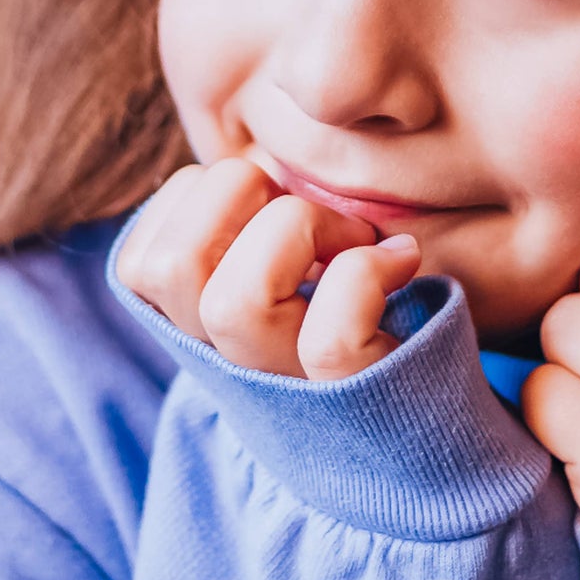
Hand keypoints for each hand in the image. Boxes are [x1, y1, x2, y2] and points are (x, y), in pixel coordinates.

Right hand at [114, 156, 422, 378]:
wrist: (440, 430)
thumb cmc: (364, 318)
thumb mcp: (288, 269)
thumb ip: (251, 222)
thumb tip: (255, 149)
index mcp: (202, 330)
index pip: (140, 262)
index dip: (195, 199)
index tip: (262, 198)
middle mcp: (230, 365)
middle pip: (172, 268)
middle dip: (240, 192)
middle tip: (308, 204)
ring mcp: (287, 390)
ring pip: (235, 303)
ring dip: (303, 228)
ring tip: (357, 234)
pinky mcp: (354, 402)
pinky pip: (330, 338)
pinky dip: (368, 273)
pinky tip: (402, 258)